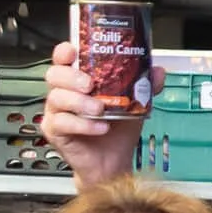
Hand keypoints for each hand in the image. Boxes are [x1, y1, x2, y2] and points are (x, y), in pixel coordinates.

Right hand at [40, 40, 164, 188]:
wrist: (113, 161)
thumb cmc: (117, 130)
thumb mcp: (135, 104)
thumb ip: (145, 86)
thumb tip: (157, 72)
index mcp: (78, 80)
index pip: (64, 58)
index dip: (65, 52)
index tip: (75, 51)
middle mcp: (64, 92)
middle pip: (54, 74)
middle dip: (72, 76)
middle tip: (90, 84)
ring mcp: (56, 112)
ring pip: (57, 98)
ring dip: (80, 102)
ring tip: (100, 109)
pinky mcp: (55, 131)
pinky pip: (62, 123)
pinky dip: (83, 125)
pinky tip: (100, 127)